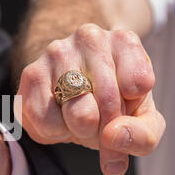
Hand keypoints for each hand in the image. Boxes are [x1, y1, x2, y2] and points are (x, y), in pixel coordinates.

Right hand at [15, 24, 164, 174]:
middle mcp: (89, 38)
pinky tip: (58, 118)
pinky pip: (46, 119)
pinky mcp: (31, 73)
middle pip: (107, 99)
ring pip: (76, 111)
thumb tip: (114, 136)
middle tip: (99, 126)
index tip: (122, 115)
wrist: (70, 91)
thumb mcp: (140, 119)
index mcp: (124, 42)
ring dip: (79, 130)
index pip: (138, 83)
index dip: (131, 114)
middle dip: (105, 128)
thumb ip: (143, 135)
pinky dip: (55, 131)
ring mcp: (56, 52)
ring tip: (78, 120)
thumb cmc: (110, 103)